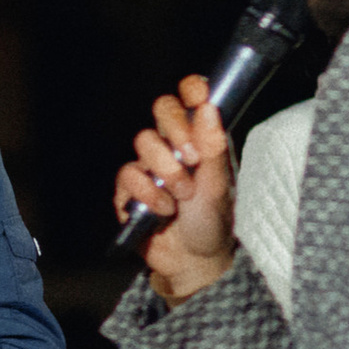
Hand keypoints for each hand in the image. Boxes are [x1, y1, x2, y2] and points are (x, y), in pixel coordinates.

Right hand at [114, 72, 235, 298]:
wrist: (193, 260)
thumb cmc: (211, 221)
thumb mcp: (219, 184)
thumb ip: (214, 147)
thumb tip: (208, 107)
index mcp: (200, 138)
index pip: (191, 98)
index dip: (191, 88)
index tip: (197, 94)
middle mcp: (173, 145)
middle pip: (162, 108)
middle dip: (177, 131)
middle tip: (193, 159)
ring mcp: (149, 164)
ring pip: (144, 141)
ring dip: (167, 173)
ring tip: (181, 197)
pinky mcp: (129, 187)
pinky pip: (129, 175)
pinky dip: (149, 195)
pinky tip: (162, 211)